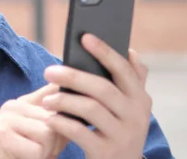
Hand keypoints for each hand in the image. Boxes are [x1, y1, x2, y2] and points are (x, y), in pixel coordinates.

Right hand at [0, 84, 67, 158]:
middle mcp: (12, 105)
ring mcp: (5, 119)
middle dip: (55, 141)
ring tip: (31, 155)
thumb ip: (58, 115)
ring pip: (48, 133)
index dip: (66, 115)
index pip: (54, 95)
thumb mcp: (47, 134)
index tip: (60, 129)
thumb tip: (75, 91)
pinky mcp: (2, 136)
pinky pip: (37, 148)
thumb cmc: (27, 157)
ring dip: (46, 151)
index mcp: (23, 102)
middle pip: (55, 118)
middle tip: (39, 151)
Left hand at [41, 34, 151, 158]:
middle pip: (103, 88)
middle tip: (49, 71)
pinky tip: (50, 118)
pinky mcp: (107, 152)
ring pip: (90, 109)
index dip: (105, 52)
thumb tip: (130, 50)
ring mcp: (123, 135)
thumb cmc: (119, 130)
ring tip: (46, 99)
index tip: (85, 37)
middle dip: (73, 76)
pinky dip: (62, 123)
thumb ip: (131, 81)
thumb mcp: (131, 108)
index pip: (124, 69)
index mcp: (140, 98)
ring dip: (64, 100)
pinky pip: (80, 132)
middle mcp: (136, 116)